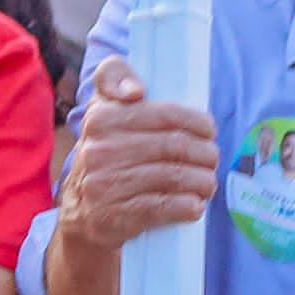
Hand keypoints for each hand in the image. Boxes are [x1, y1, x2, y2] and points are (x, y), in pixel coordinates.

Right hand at [61, 57, 220, 252]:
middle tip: (212, 160)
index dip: (195, 121)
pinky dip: (187, 206)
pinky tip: (195, 206)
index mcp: (101, 118)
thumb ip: (114, 79)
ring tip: (208, 183)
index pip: (164, 114)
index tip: (208, 130)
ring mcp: (105, 184)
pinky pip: (162, 207)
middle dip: (205, 153)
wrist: (81, 214)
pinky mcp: (114, 215)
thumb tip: (135, 91)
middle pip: (174, 146)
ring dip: (202, 181)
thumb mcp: (103, 111)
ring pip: (173, 176)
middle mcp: (99, 149)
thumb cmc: (107, 156)